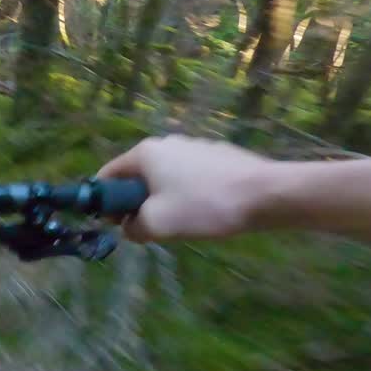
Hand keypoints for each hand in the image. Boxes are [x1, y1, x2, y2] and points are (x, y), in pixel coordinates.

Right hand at [97, 135, 276, 242]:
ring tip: (183, 222)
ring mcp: (195, 146)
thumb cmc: (203, 205)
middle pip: (138, 176)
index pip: (108, 174)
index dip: (105, 201)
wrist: (265, 194)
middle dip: (138, 202)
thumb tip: (130, 227)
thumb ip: (132, 228)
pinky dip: (189, 193)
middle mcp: (167, 142)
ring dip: (164, 199)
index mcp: (145, 153)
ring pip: (166, 177)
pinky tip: (206, 211)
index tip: (115, 224)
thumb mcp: (157, 225)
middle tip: (150, 227)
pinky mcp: (218, 156)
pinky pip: (190, 177)